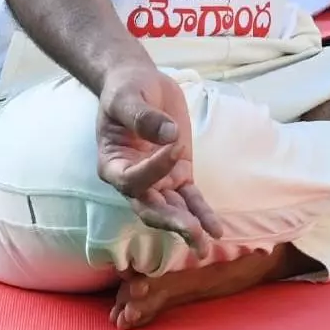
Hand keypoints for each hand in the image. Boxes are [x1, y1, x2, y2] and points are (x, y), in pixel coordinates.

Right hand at [95, 57, 221, 242]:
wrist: (138, 84)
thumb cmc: (126, 90)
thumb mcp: (128, 97)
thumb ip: (143, 117)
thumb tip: (169, 134)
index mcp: (112, 164)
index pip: (132, 179)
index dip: (153, 170)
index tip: (174, 147)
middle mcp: (133, 180)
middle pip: (150, 208)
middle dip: (171, 221)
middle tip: (191, 231)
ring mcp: (158, 181)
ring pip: (172, 210)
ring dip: (188, 226)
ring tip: (205, 245)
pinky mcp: (179, 175)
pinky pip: (190, 199)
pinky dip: (203, 214)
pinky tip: (216, 231)